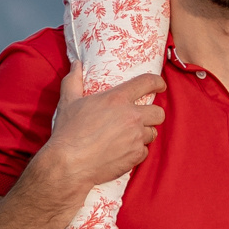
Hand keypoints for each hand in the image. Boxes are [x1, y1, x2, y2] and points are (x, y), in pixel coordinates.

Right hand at [45, 68, 163, 202]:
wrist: (69, 164)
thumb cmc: (67, 132)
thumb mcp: (68, 101)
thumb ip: (73, 80)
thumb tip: (76, 64)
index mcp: (117, 99)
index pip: (148, 83)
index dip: (158, 82)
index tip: (160, 85)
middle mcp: (132, 117)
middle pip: (159, 112)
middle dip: (154, 114)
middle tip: (143, 117)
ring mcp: (135, 137)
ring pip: (152, 133)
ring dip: (144, 133)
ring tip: (130, 136)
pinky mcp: (135, 156)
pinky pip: (145, 151)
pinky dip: (137, 151)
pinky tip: (124, 151)